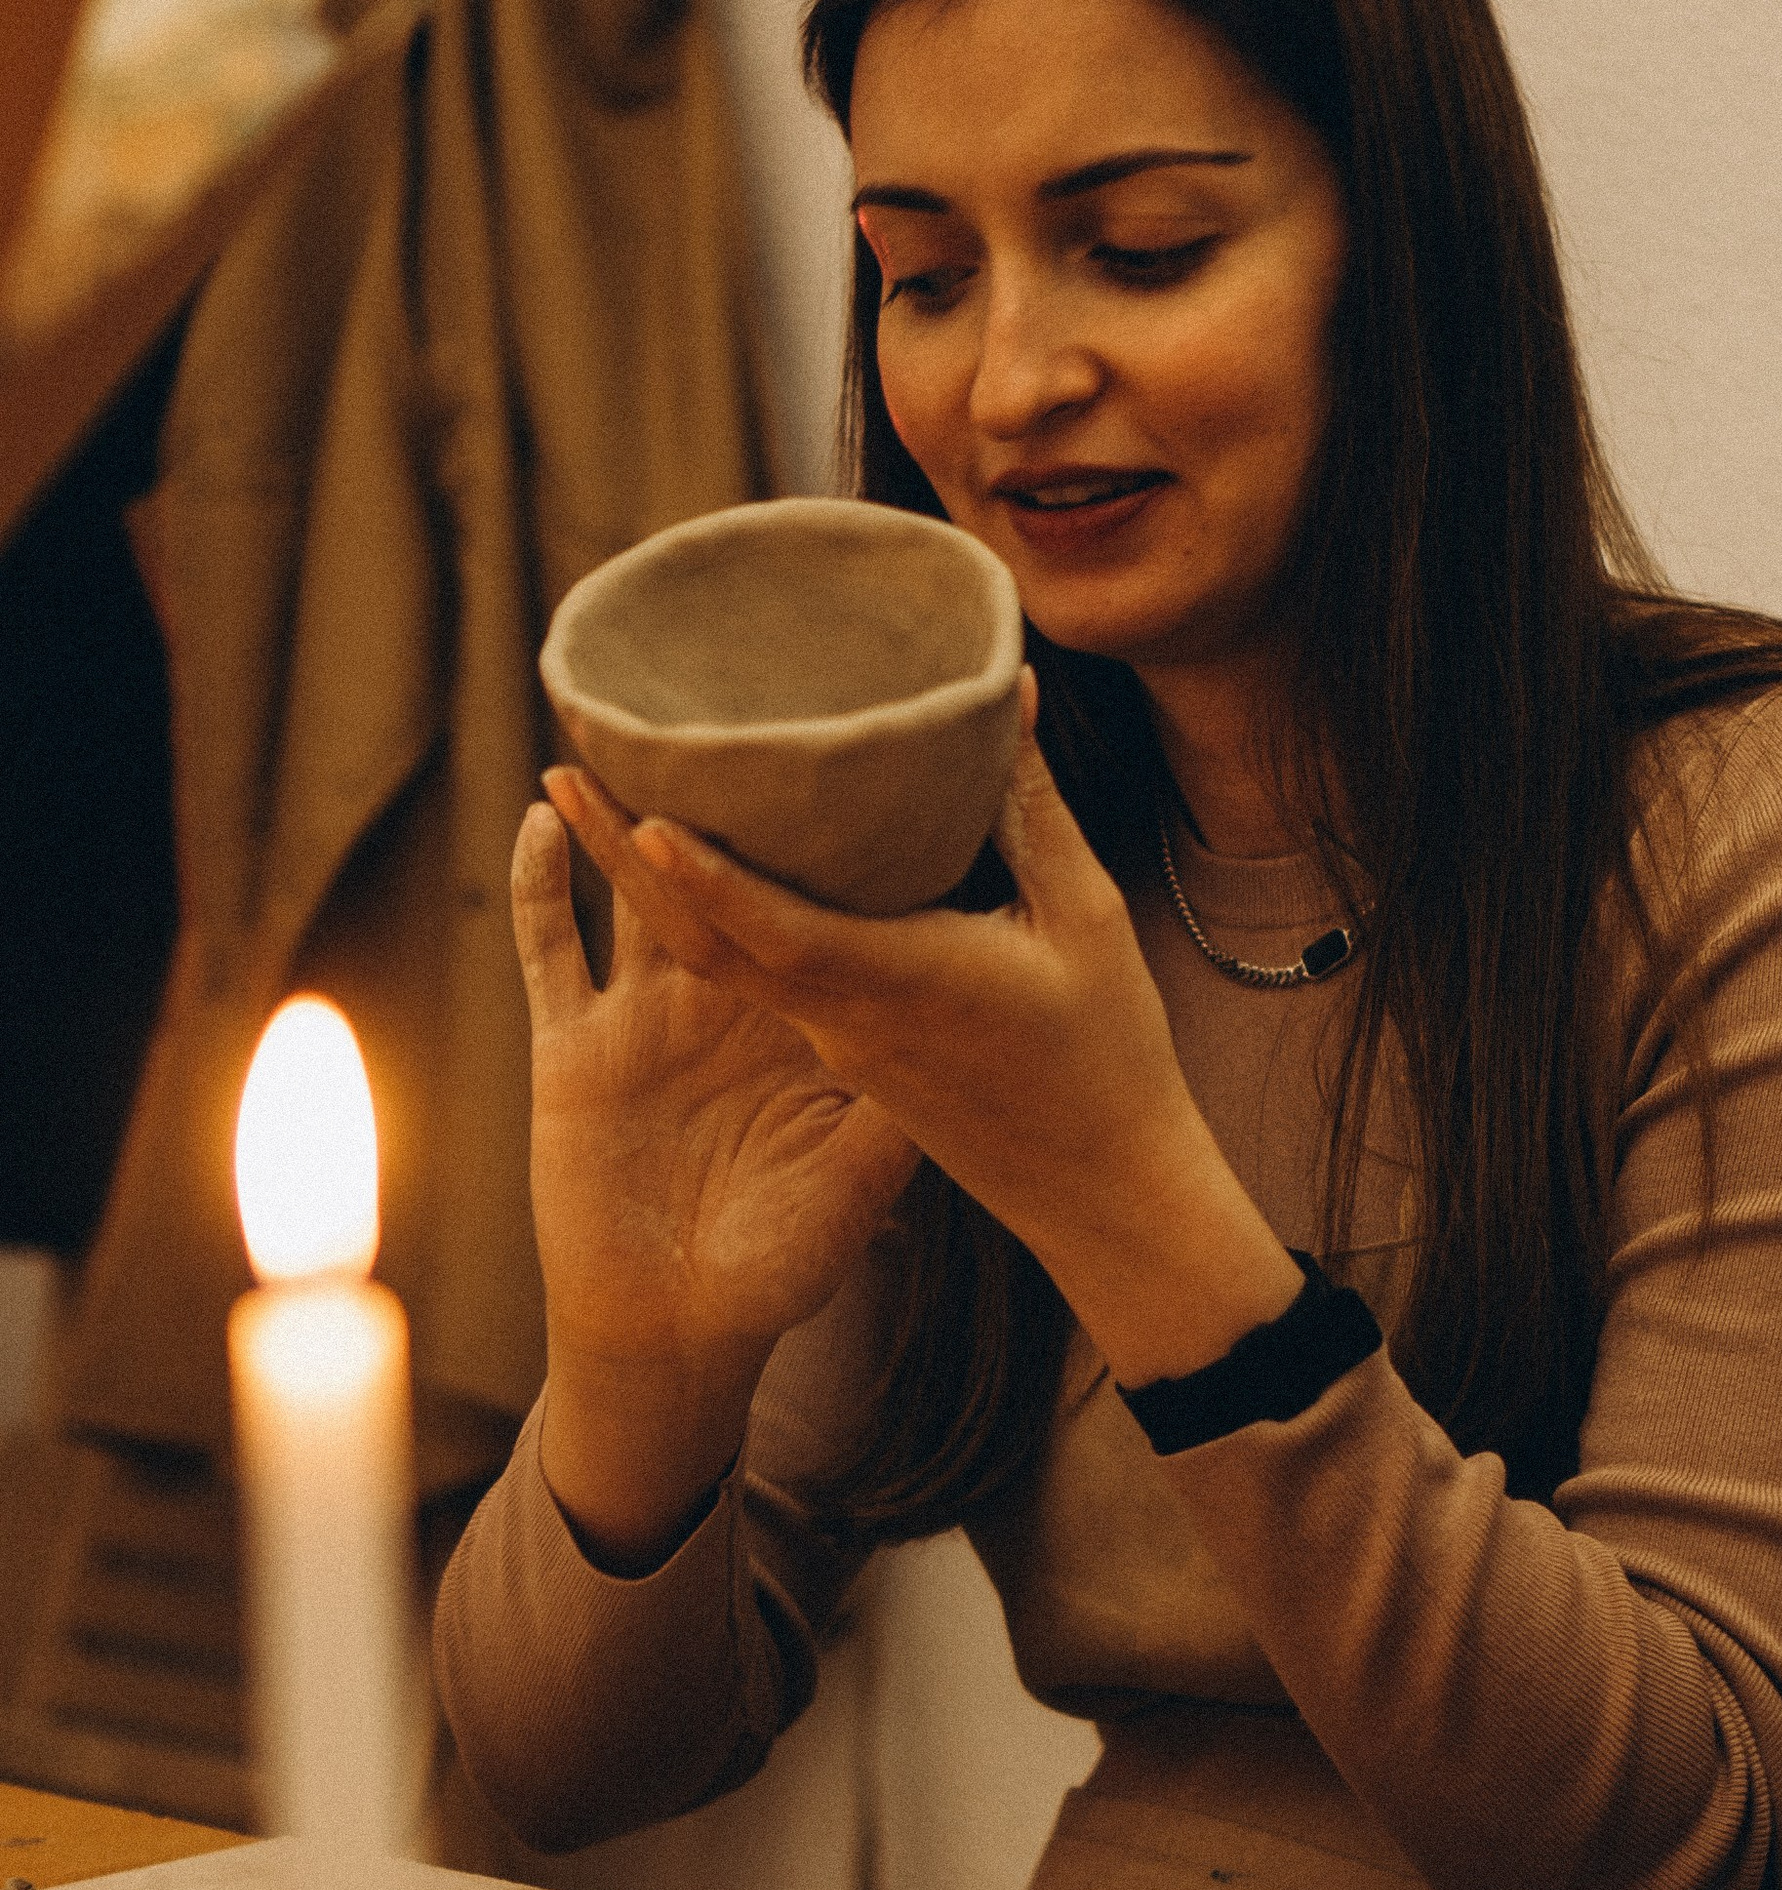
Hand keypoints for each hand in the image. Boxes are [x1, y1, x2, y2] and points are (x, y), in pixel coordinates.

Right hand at [511, 797, 918, 1556]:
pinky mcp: (572, 1055)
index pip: (814, 891)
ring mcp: (638, 1023)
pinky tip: (548, 819)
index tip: (839, 732)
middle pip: (717, 869)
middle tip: (716, 680)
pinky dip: (543, 887)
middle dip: (709, 788)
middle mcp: (718, 1004)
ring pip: (630, 891)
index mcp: (799, 1012)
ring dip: (620, 814)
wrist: (679, 1344)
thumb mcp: (871, 1169)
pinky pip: (552, 953)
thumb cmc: (782, 1265)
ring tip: (615, 725)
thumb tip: (978, 1029)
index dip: (819, 823)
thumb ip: (911, 1095)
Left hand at [543, 680, 1300, 1387]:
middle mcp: (839, 1022)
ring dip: (652, 887)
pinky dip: (709, 921)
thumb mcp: (1086, 922)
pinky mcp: (845, 1059)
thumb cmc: (1106, 1059)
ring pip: (723, 961)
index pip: (771, 931)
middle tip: (567, 765)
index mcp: (893, 989)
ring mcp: (834, 1047)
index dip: (703, 875)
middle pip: (708, 939)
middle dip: (628, 857)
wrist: (1102, 1195)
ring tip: (598, 800)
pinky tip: (692, 875)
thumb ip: (1029, 811)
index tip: (640, 813)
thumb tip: (999, 694)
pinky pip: (760, 982)